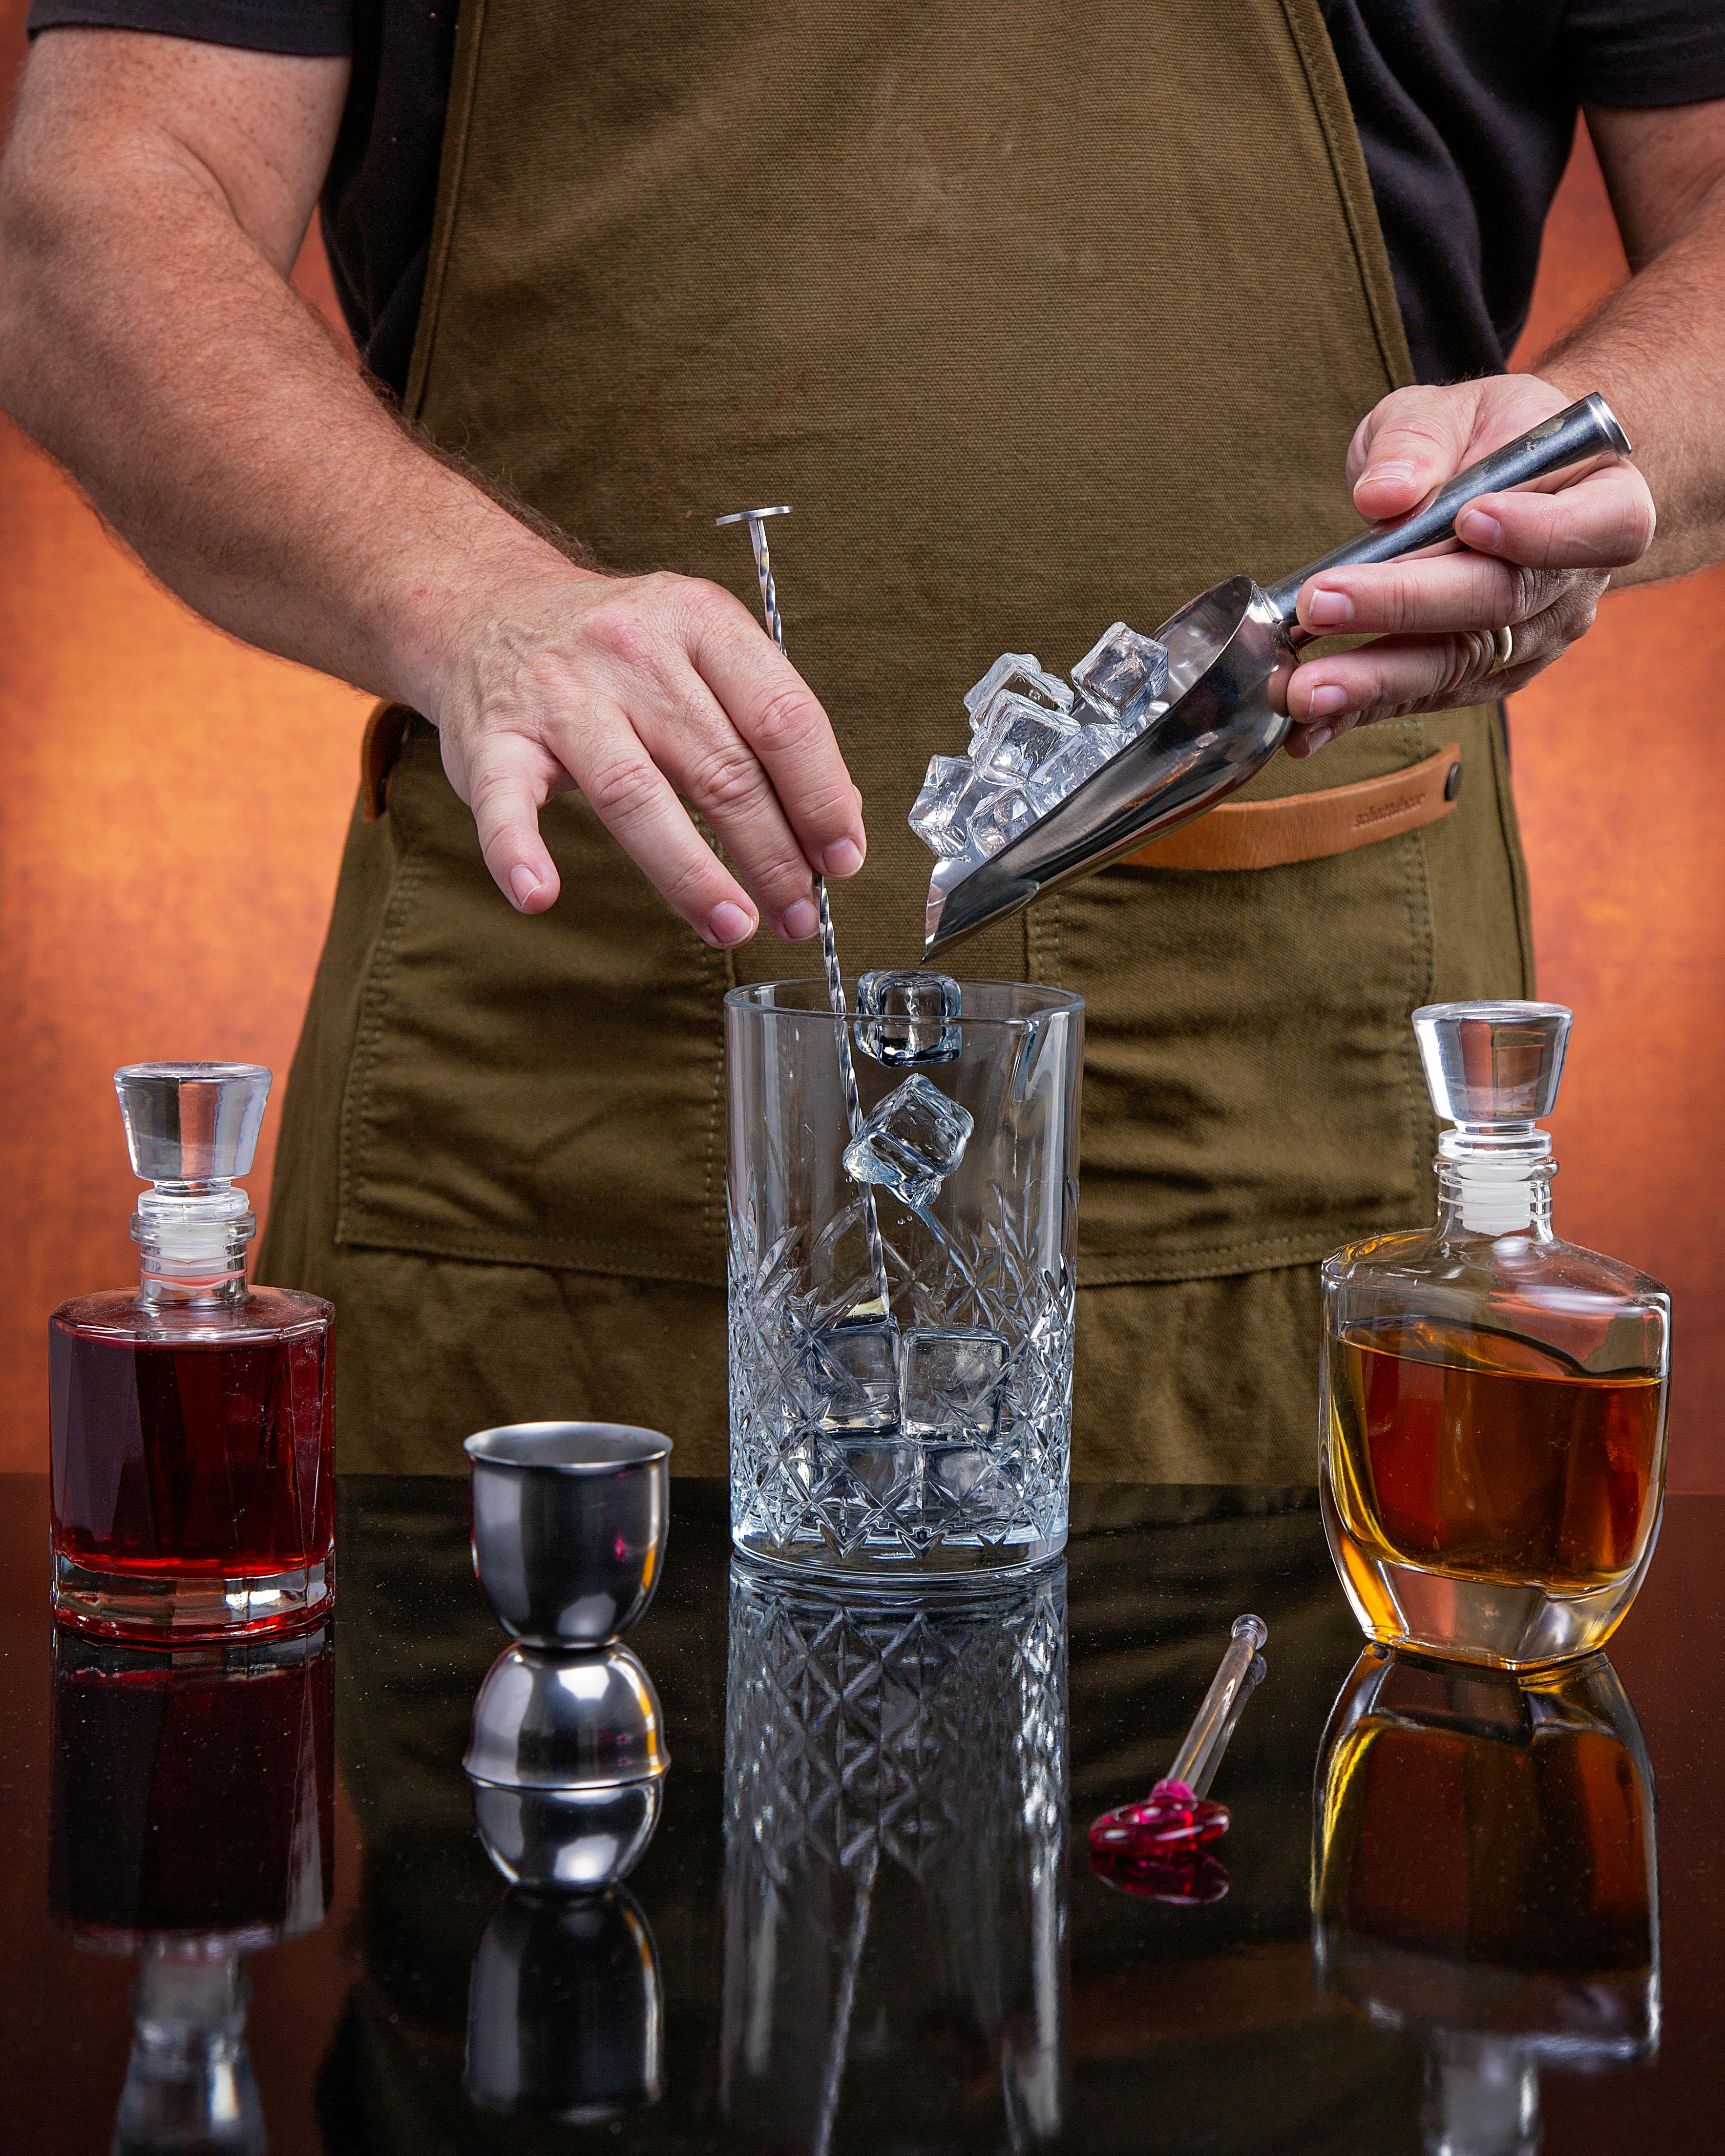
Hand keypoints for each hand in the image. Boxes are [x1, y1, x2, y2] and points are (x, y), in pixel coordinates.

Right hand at [430, 558, 865, 945]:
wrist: (485, 610)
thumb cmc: (613, 653)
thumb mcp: (699, 656)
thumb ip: (761, 727)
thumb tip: (832, 819)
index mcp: (699, 621)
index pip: (782, 717)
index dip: (821, 798)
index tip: (841, 859)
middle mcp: (631, 649)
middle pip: (722, 768)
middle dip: (774, 855)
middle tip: (799, 915)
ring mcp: (559, 693)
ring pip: (637, 795)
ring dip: (692, 875)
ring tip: (734, 926)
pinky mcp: (493, 737)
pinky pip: (507, 803)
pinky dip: (517, 852)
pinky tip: (540, 895)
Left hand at [1280, 375, 1656, 756]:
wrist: (1501, 482)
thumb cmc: (1484, 438)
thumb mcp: (1453, 410)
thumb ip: (1419, 440)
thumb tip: (1382, 494)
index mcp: (1603, 499)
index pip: (1601, 526)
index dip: (1541, 531)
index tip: (1469, 518)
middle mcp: (1573, 584)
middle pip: (1501, 603)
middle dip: (1405, 606)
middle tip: (1321, 605)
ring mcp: (1529, 641)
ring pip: (1456, 666)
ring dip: (1372, 681)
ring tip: (1301, 689)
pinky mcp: (1480, 678)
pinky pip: (1419, 697)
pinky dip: (1358, 713)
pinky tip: (1306, 728)